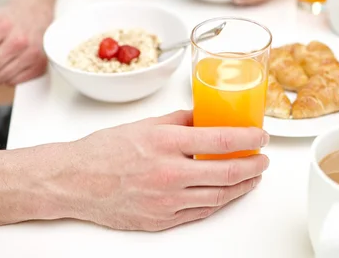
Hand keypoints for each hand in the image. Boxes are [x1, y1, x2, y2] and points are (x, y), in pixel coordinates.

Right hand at [59, 110, 269, 231]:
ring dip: (242, 187)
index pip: (221, 140)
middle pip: (227, 172)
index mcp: (165, 143)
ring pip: (218, 197)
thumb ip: (180, 121)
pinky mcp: (161, 220)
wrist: (75, 181)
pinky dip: (218, 202)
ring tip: (252, 177)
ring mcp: (166, 201)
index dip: (248, 139)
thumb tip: (207, 118)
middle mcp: (169, 173)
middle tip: (263, 159)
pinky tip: (226, 194)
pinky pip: (200, 213)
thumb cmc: (105, 151)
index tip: (261, 136)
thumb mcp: (145, 125)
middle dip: (253, 166)